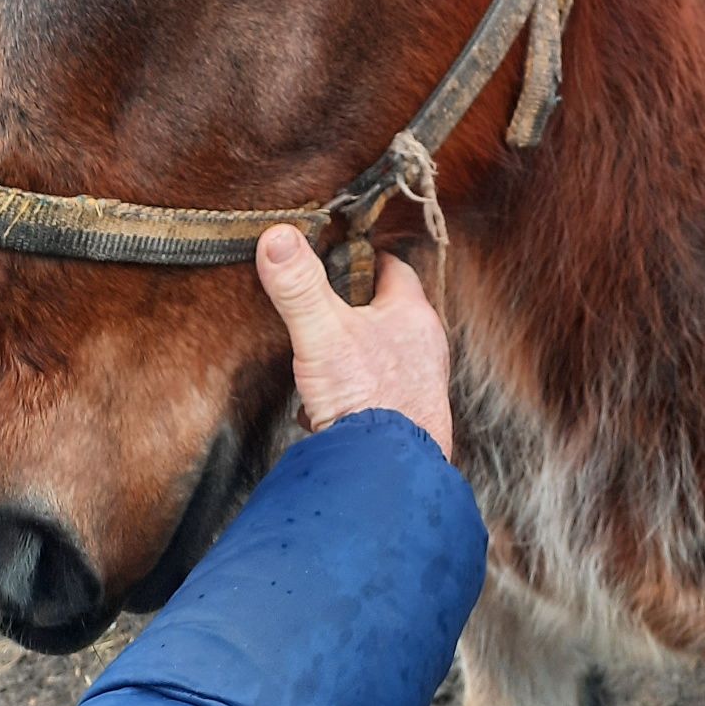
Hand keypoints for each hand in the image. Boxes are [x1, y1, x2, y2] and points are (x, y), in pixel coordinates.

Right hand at [255, 227, 453, 458]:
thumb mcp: (322, 333)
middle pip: (389, 313)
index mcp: (412, 314)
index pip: (394, 268)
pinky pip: (379, 397)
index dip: (365, 259)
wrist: (390, 470)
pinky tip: (327, 409)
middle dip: (356, 311)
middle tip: (323, 311)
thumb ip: (300, 286)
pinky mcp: (411, 419)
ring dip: (355, 358)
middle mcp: (426, 346)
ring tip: (321, 363)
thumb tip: (277, 236)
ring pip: (384, 357)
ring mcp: (422, 384)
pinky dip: (354, 398)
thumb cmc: (368, 396)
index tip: (339, 257)